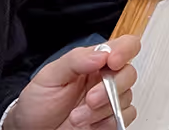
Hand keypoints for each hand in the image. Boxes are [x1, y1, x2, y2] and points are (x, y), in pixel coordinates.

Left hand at [5, 36, 138, 129]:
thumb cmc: (39, 102)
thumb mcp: (50, 75)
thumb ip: (76, 60)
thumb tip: (102, 54)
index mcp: (94, 61)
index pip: (123, 45)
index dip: (125, 50)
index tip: (113, 62)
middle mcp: (106, 78)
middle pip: (129, 73)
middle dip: (111, 88)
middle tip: (90, 99)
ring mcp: (110, 99)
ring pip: (126, 97)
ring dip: (102, 110)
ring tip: (77, 117)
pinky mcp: (111, 119)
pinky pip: (125, 117)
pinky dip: (108, 122)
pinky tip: (90, 124)